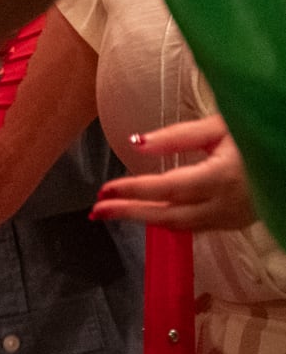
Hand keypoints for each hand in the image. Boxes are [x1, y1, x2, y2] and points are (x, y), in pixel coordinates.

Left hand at [91, 117, 254, 231]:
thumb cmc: (257, 133)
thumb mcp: (220, 126)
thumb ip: (178, 136)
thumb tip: (137, 143)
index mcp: (221, 178)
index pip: (167, 189)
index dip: (133, 190)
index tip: (104, 191)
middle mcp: (226, 204)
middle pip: (168, 215)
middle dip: (130, 213)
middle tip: (96, 211)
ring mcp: (233, 218)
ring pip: (182, 225)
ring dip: (146, 219)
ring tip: (114, 212)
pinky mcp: (237, 223)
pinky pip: (196, 226)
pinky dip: (169, 221)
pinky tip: (150, 215)